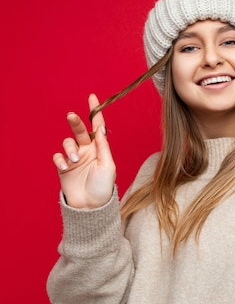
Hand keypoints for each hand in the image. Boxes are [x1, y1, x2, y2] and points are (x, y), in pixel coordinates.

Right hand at [52, 94, 115, 208]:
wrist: (91, 206)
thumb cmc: (103, 187)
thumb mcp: (108, 165)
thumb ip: (102, 146)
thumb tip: (100, 127)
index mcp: (100, 148)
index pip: (97, 127)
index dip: (95, 112)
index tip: (92, 97)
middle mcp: (87, 150)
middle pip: (79, 130)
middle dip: (75, 122)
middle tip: (72, 115)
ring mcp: (74, 158)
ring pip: (67, 142)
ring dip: (70, 149)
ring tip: (74, 161)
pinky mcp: (63, 167)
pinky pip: (58, 157)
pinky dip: (60, 159)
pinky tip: (66, 167)